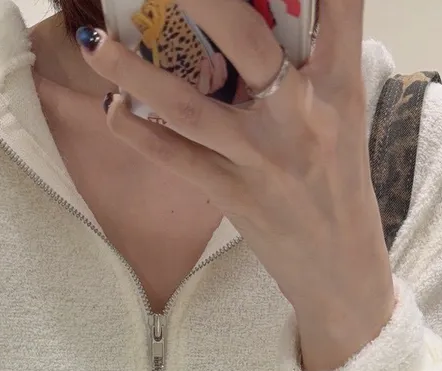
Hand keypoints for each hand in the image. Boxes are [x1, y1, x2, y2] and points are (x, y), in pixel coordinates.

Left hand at [78, 0, 395, 370]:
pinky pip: (176, 160)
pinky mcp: (234, 196)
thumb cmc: (337, 186)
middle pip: (250, 42)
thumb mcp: (343, 116)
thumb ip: (315, 64)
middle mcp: (301, 115)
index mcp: (339, 86)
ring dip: (136, 74)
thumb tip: (276, 16)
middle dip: (205, 4)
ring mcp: (262, 158)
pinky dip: (138, 134)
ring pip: (190, 108)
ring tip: (98, 44)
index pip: (339, 7)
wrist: (340, 272)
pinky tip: (112, 107)